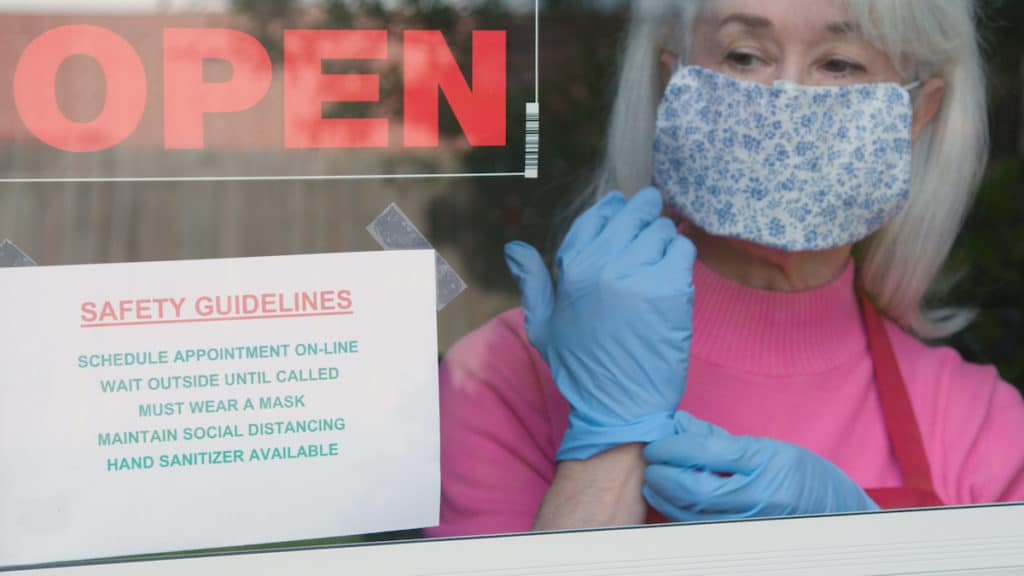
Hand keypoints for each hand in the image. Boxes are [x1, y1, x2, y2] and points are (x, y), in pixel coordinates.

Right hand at [504, 188, 696, 459]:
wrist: (618, 407)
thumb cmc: (581, 368)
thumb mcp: (544, 325)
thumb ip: (532, 282)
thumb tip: (514, 247)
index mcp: (573, 269)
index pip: (597, 216)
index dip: (613, 210)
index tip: (622, 215)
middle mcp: (605, 265)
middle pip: (633, 215)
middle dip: (644, 217)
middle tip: (650, 229)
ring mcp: (639, 275)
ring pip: (661, 229)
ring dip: (663, 238)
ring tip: (659, 258)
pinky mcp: (671, 289)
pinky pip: (682, 249)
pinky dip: (680, 254)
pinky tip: (673, 273)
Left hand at [643, 412, 878, 520]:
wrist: (836, 510)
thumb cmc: (800, 474)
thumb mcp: (766, 446)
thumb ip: (719, 439)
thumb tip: (678, 425)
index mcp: (765, 461)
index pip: (706, 453)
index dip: (673, 449)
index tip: (656, 446)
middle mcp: (760, 494)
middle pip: (696, 489)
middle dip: (664, 477)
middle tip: (650, 466)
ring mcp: (753, 522)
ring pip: (695, 515)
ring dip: (666, 501)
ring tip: (654, 485)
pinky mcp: (746, 539)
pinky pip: (705, 530)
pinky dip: (683, 517)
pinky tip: (672, 506)